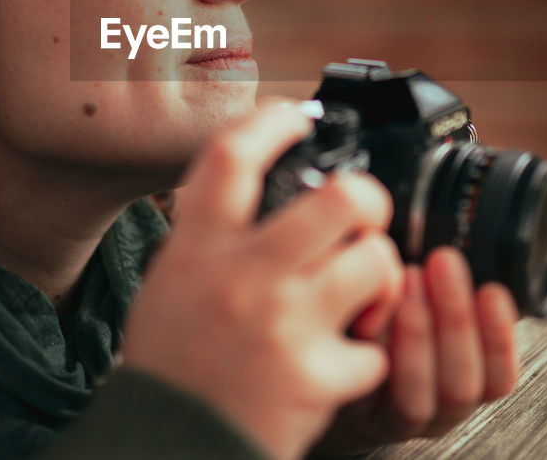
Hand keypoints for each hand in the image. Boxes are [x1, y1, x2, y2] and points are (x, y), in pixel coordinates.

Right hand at [121, 100, 405, 459]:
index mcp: (199, 247)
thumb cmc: (172, 361)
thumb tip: (253, 177)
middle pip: (338, 198)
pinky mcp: (316, 377)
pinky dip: (366, 357)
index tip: (295, 118)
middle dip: (366, 198)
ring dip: (378, 275)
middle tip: (363, 214)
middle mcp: (243, 277)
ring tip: (362, 292)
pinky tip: (340, 361)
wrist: (168, 443)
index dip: (271, 122)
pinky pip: (375, 349)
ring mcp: (283, 326)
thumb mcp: (172, 278)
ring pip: (373, 262)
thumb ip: (211, 232)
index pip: (233, 158)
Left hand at [309, 248, 519, 456]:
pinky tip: (370, 305)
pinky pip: (364, 385)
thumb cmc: (390, 320)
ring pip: (416, 397)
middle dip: (456, 320)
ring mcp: (390, 416)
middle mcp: (434, 409)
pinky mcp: (350, 411)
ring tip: (405, 278)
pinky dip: (371, 345)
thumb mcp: (432, 303)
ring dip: (416, 334)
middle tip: (444, 264)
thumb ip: (449, 286)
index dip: (500, 338)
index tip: (491, 291)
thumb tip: (473, 240)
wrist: (328, 353)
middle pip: (459, 385)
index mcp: (464, 383)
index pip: (499, 379)